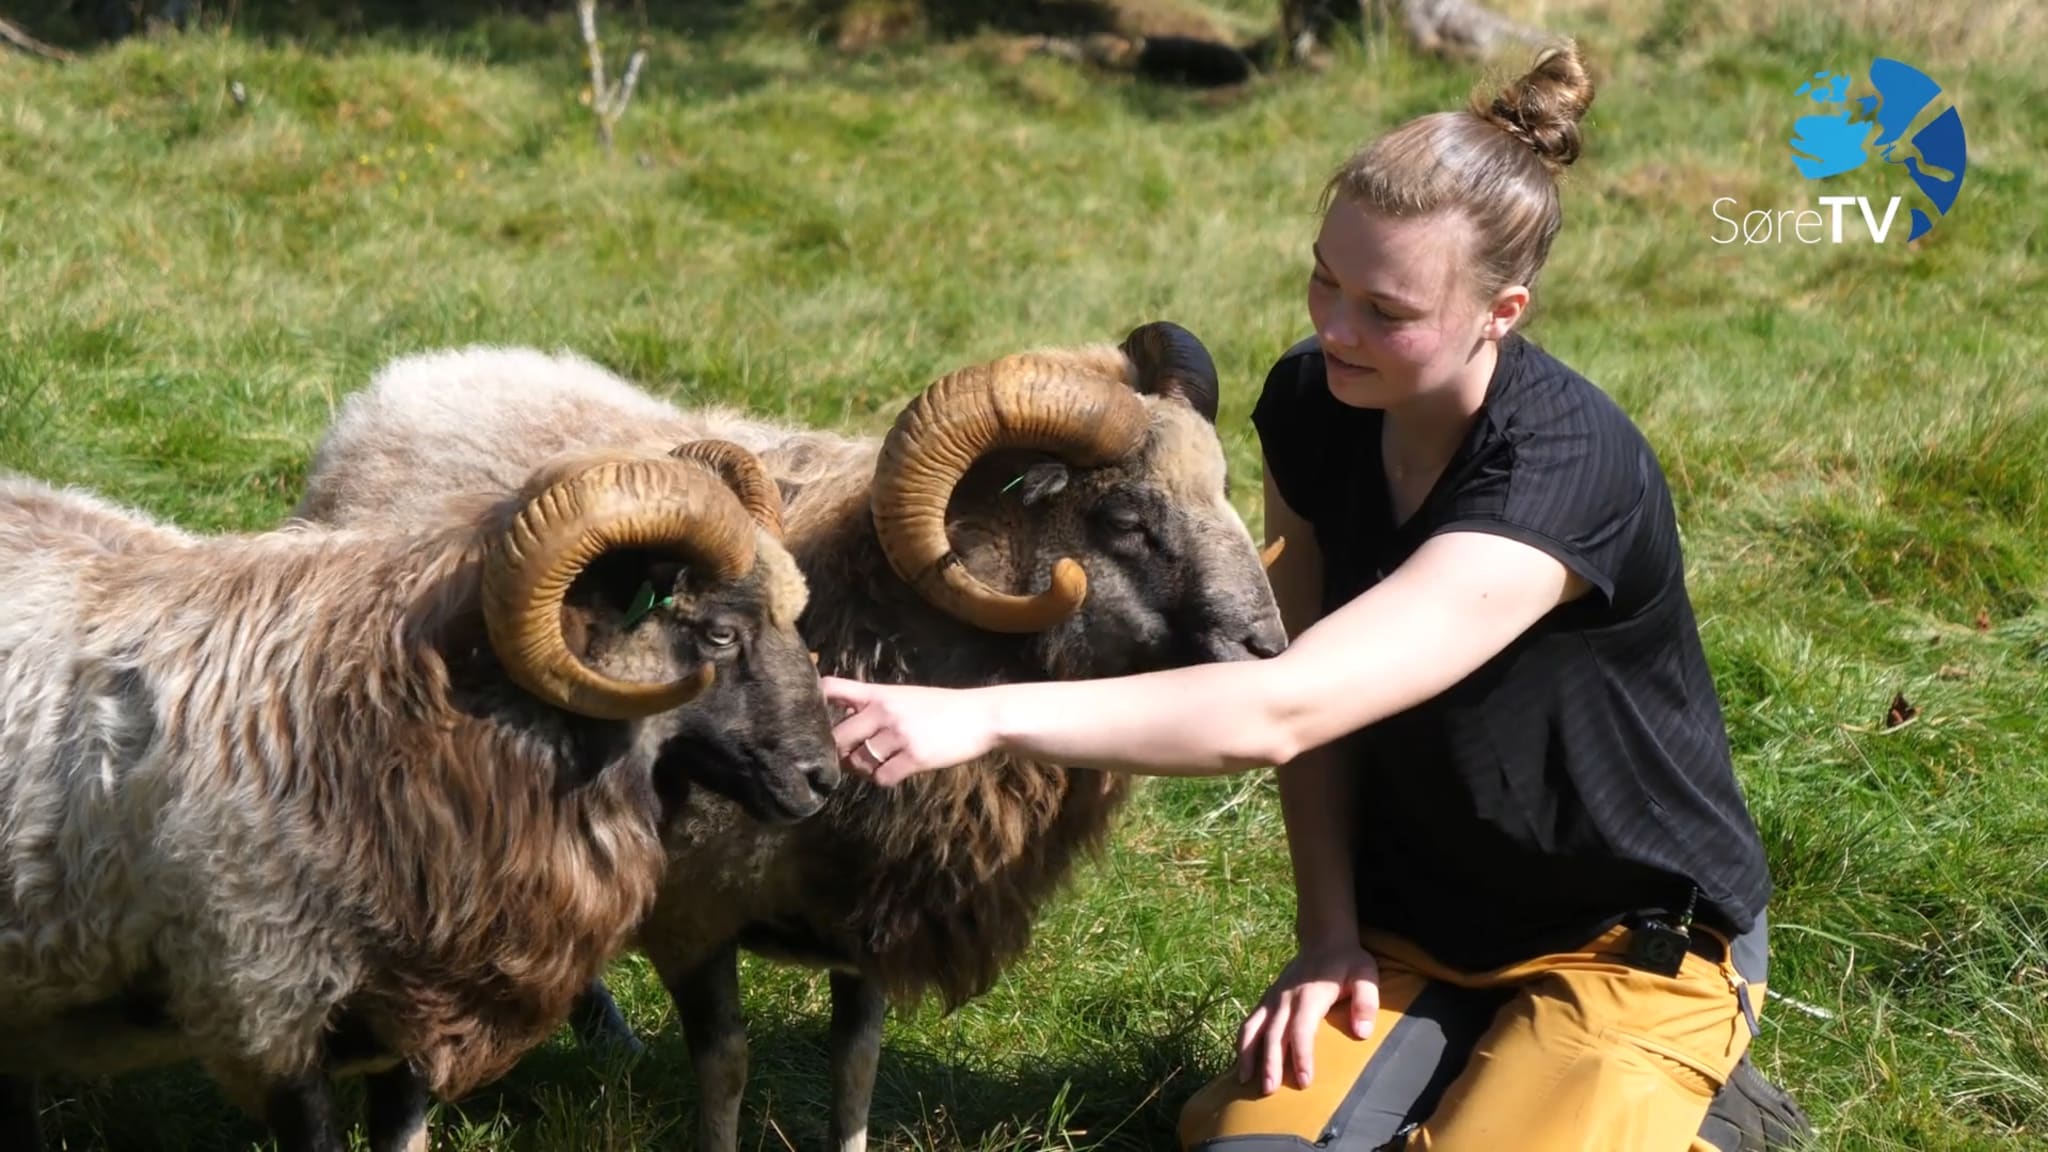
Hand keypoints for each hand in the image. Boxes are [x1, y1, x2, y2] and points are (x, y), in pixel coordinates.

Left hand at [821, 676, 1000, 785]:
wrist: (981, 716)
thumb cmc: (941, 707)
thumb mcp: (904, 696)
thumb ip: (874, 705)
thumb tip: (843, 722)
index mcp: (879, 693)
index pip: (831, 689)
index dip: (813, 703)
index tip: (808, 719)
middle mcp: (884, 711)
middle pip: (838, 738)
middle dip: (839, 754)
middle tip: (849, 758)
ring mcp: (898, 735)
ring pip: (859, 762)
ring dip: (863, 769)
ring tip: (879, 764)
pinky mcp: (914, 757)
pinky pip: (882, 778)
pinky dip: (884, 779)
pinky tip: (896, 771)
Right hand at [1235, 939, 1379, 1094]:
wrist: (1324, 939)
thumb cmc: (1349, 962)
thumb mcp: (1366, 976)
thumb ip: (1366, 1002)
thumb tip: (1362, 1032)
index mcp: (1310, 994)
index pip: (1302, 1030)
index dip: (1302, 1056)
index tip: (1305, 1081)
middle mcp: (1286, 997)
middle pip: (1273, 1034)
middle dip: (1270, 1063)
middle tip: (1269, 1090)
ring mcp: (1273, 998)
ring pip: (1253, 1028)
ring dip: (1248, 1054)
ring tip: (1244, 1081)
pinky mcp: (1267, 999)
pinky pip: (1249, 1022)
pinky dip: (1242, 1043)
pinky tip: (1242, 1063)